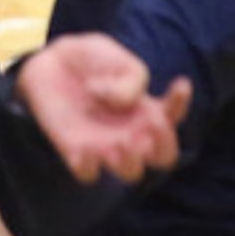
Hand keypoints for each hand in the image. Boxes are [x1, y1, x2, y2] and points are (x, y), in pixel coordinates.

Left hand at [16, 35, 192, 184]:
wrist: (53, 62)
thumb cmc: (93, 62)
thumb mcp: (119, 62)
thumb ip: (130, 83)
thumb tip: (121, 105)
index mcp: (148, 110)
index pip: (174, 115)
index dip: (181, 103)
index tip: (179, 83)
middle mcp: (132, 133)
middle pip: (163, 157)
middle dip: (163, 146)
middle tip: (151, 126)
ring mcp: (106, 145)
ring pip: (130, 172)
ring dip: (130, 162)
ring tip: (119, 143)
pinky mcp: (76, 151)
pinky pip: (87, 174)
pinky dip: (88, 166)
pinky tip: (84, 148)